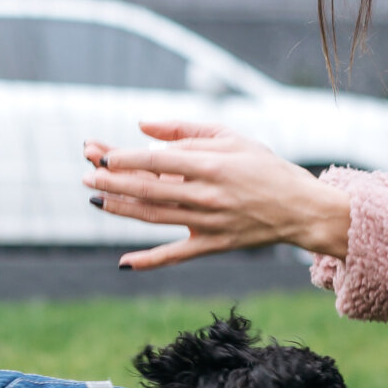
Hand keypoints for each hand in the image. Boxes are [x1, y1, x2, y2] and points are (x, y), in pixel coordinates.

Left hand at [82, 121, 350, 269]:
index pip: (160, 161)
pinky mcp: (212, 245)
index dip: (128, 159)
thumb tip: (143, 126)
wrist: (299, 208)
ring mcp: (208, 223)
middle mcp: (207, 195)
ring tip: (96, 199)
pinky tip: (124, 262)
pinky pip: (175, 255)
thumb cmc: (263, 167)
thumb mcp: (230, 137)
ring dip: (123, 209)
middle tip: (88, 176)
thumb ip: (186, 129)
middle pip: (151, 190)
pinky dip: (149, 260)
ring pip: (156, 217)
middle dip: (115, 183)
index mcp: (212, 165)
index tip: (103, 155)